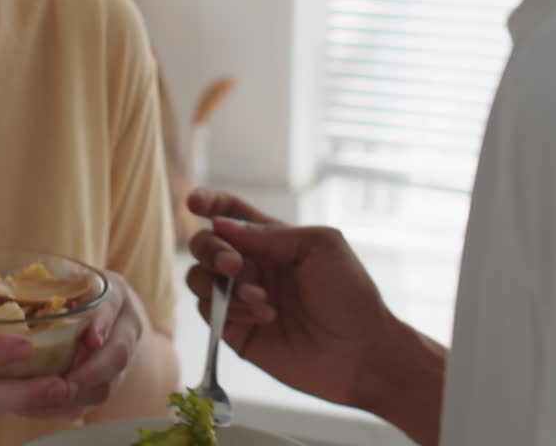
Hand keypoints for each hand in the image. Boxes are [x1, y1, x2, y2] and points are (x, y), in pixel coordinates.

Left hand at [19, 270, 148, 419]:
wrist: (107, 317)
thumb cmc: (78, 292)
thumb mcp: (70, 278)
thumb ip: (52, 284)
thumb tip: (9, 291)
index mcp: (116, 297)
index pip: (113, 308)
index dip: (102, 324)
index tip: (90, 339)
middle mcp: (125, 331)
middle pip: (118, 356)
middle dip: (91, 373)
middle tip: (65, 384)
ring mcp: (119, 363)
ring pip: (106, 387)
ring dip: (75, 397)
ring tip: (40, 399)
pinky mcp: (104, 386)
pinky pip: (88, 404)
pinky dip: (62, 409)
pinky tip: (34, 407)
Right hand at [184, 190, 401, 407]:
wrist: (360, 352)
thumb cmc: (350, 294)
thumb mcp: (320, 247)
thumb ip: (271, 234)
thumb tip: (221, 224)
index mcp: (270, 239)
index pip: (229, 212)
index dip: (208, 203)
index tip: (196, 203)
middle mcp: (250, 265)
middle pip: (204, 244)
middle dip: (211, 249)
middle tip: (234, 265)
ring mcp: (239, 299)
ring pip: (199, 278)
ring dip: (221, 284)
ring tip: (261, 298)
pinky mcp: (235, 331)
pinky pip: (209, 313)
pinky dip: (231, 310)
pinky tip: (265, 315)